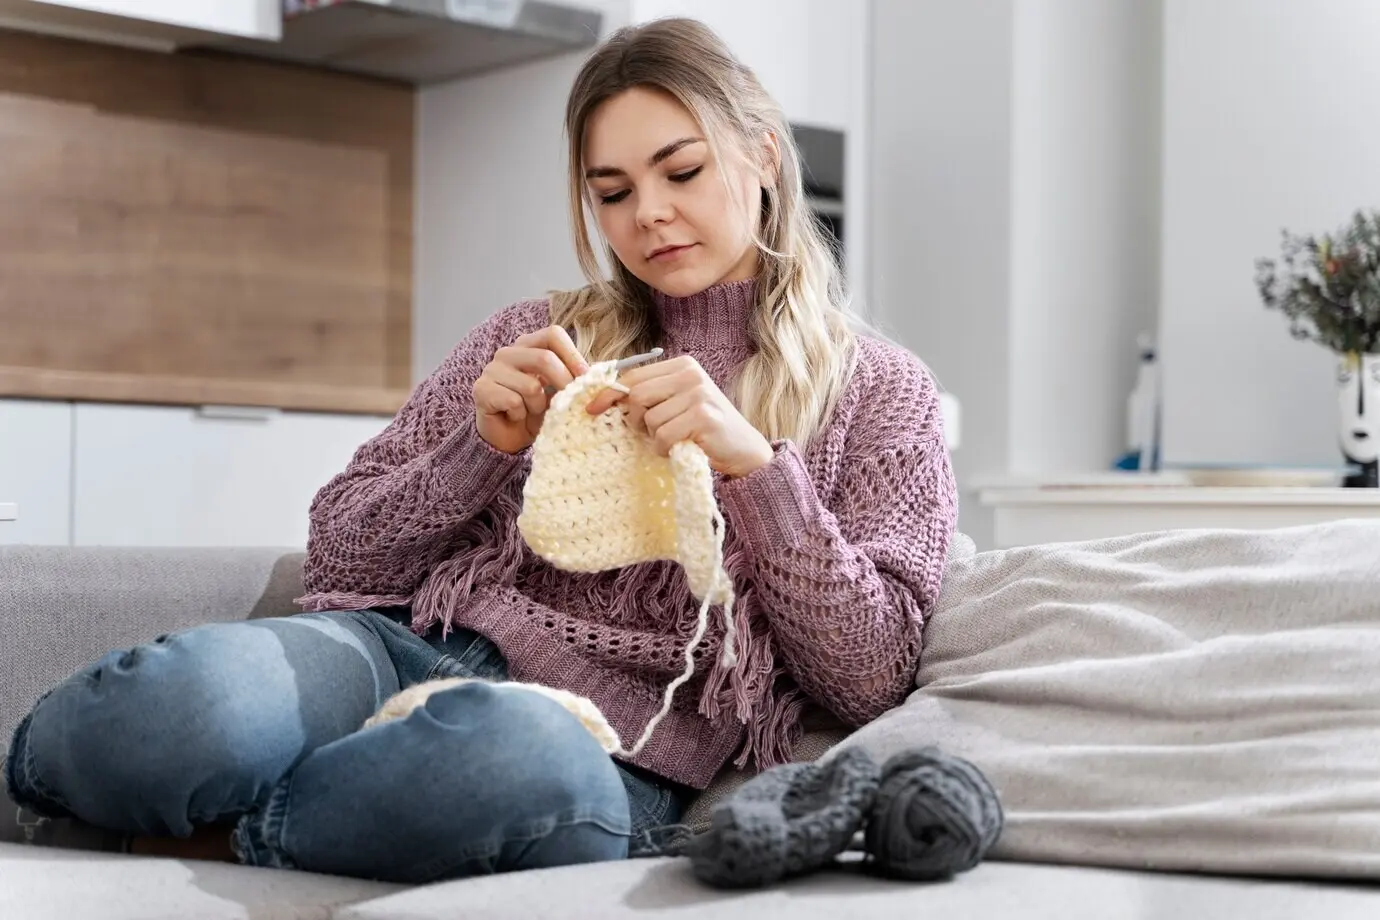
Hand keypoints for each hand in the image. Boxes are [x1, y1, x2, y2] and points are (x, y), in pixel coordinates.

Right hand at [473, 326, 588, 453]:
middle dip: (563, 383)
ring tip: (531, 412)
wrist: (509, 437)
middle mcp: (507, 352)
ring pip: (531, 386)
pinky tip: (515, 417)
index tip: (585, 377)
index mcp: (528, 345)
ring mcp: (491, 369)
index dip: (572, 355)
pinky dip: (520, 415)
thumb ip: (574, 378)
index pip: (553, 334)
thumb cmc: (536, 412)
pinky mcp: (481, 389)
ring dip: (538, 406)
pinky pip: (513, 402)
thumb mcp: (559, 392)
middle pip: (544, 358)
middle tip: (569, 402)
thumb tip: (598, 374)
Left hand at [584, 355, 774, 478]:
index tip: (592, 408)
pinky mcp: (703, 416)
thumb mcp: (675, 404)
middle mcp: (690, 374)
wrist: (743, 450)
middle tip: (648, 434)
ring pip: (649, 419)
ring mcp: (698, 394)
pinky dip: (666, 449)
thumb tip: (603, 397)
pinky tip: (682, 448)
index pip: (634, 374)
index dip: (610, 393)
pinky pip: (663, 436)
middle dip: (634, 420)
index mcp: (682, 365)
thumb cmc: (703, 430)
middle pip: (636, 394)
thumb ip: (648, 395)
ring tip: (674, 440)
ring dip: (654, 438)